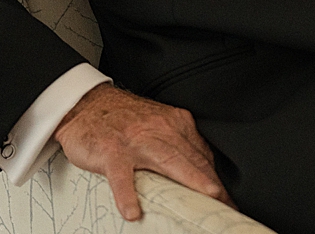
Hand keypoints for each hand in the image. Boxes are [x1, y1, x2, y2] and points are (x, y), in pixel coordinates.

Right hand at [53, 82, 234, 219]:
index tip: (227, 198)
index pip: (202, 154)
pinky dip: (127, 194)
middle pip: (192, 158)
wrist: (87, 103)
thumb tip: (204, 169)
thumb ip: (179, 144)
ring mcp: (136, 140)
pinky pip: (121, 175)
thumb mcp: (158, 125)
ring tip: (202, 197)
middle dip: (211, 181)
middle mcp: (160, 130)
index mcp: (175, 124)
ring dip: (188, 179)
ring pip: (167, 161)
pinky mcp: (112, 151)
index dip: (216, 178)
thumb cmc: (124, 119)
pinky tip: (133, 211)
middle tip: (225, 202)